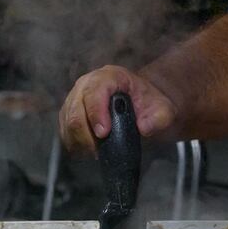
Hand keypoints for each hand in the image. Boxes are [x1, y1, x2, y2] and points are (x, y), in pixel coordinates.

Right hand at [59, 66, 179, 155]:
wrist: (141, 106)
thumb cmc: (149, 105)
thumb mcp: (162, 110)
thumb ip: (158, 118)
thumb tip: (144, 128)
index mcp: (110, 76)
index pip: (95, 91)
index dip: (96, 113)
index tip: (104, 133)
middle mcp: (87, 83)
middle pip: (76, 110)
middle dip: (86, 135)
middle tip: (100, 151)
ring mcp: (75, 98)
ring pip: (68, 123)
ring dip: (81, 142)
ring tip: (97, 152)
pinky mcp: (69, 114)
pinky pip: (64, 132)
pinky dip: (75, 144)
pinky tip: (89, 150)